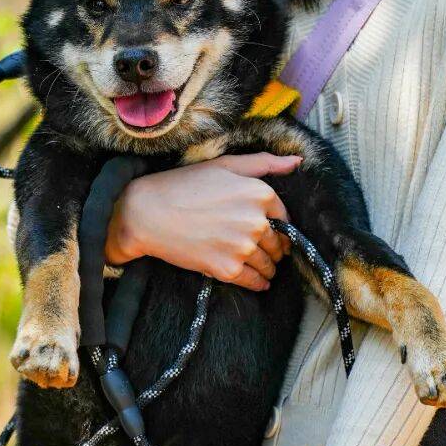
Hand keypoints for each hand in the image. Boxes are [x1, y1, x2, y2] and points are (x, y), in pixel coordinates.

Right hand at [105, 153, 298, 291]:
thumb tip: (297, 162)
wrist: (148, 213)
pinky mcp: (227, 269)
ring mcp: (243, 247)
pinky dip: (259, 283)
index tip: (273, 233)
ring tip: (262, 267)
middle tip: (265, 251)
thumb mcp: (225, 165)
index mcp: (260, 193)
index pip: (285, 218)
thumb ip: (264, 163)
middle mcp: (256, 221)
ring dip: (268, 268)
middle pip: (279, 243)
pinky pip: (255, 282)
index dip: (280, 227)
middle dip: (275, 248)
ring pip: (269, 264)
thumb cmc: (185, 185)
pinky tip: (258, 281)